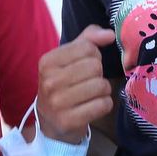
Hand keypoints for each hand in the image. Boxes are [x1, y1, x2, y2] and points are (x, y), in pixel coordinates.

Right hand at [36, 26, 116, 141]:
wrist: (50, 121)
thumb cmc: (63, 84)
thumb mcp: (69, 58)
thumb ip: (88, 40)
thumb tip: (110, 34)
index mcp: (47, 62)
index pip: (87, 48)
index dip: (93, 56)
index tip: (84, 66)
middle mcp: (49, 81)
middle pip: (95, 66)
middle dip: (98, 74)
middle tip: (88, 82)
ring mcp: (58, 103)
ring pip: (101, 86)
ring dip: (103, 90)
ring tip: (91, 94)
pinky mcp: (69, 120)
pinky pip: (103, 104)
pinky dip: (105, 104)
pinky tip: (93, 106)